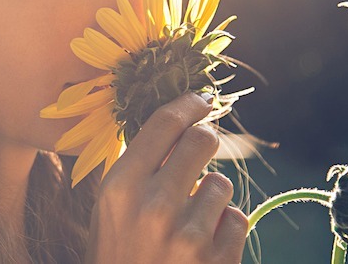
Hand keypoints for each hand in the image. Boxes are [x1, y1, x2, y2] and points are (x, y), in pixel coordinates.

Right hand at [86, 93, 247, 263]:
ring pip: (222, 183)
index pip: (164, 123)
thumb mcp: (110, 208)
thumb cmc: (117, 254)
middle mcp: (154, 206)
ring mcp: (189, 234)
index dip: (188, 103)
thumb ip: (137, 167)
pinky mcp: (218, 258)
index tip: (200, 99)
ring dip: (211, 195)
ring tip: (189, 219)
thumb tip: (176, 120)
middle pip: (202, 140)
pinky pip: (237, 217)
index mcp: (120, 187)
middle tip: (200, 150)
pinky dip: (224, 227)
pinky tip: (202, 243)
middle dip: (205, 142)